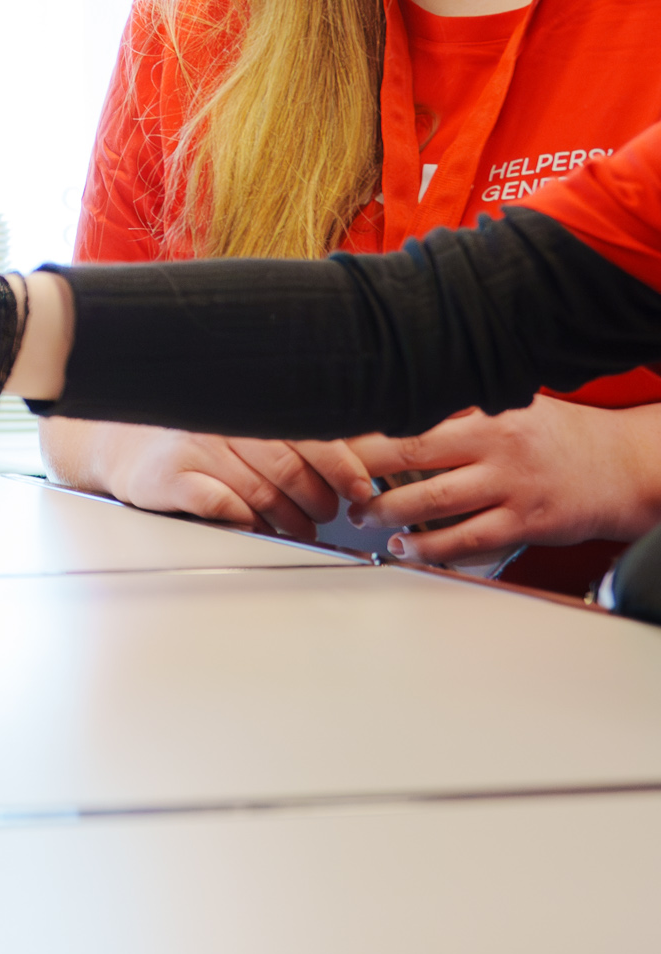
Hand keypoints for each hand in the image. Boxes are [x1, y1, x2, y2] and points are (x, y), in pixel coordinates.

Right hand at [39, 418, 377, 540]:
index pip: (305, 431)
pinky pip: (222, 505)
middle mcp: (222, 419)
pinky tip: (255, 528)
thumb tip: (358, 447)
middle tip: (327, 514)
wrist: (120, 443)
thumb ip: (284, 431)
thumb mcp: (237, 421)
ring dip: (288, 519)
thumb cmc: (191, 436)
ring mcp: (196, 446)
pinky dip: (245, 521)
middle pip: (286, 465)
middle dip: (315, 498)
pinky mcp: (172, 477)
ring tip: (300, 529)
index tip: (358, 487)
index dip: (339, 463)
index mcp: (245, 402)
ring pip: (259, 490)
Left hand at [342, 394, 660, 568]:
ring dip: (389, 513)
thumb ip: (461, 407)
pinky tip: (406, 548)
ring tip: (363, 517)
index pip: (412, 414)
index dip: (367, 429)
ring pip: (433, 502)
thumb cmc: (559, 436)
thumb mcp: (513, 405)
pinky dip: (430, 548)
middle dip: (364, 470)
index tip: (333, 436)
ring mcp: (510, 486)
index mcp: (487, 411)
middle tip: (338, 481)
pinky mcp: (524, 523)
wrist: (619, 467)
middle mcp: (495, 445)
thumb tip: (397, 405)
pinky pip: (467, 540)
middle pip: (411, 453)